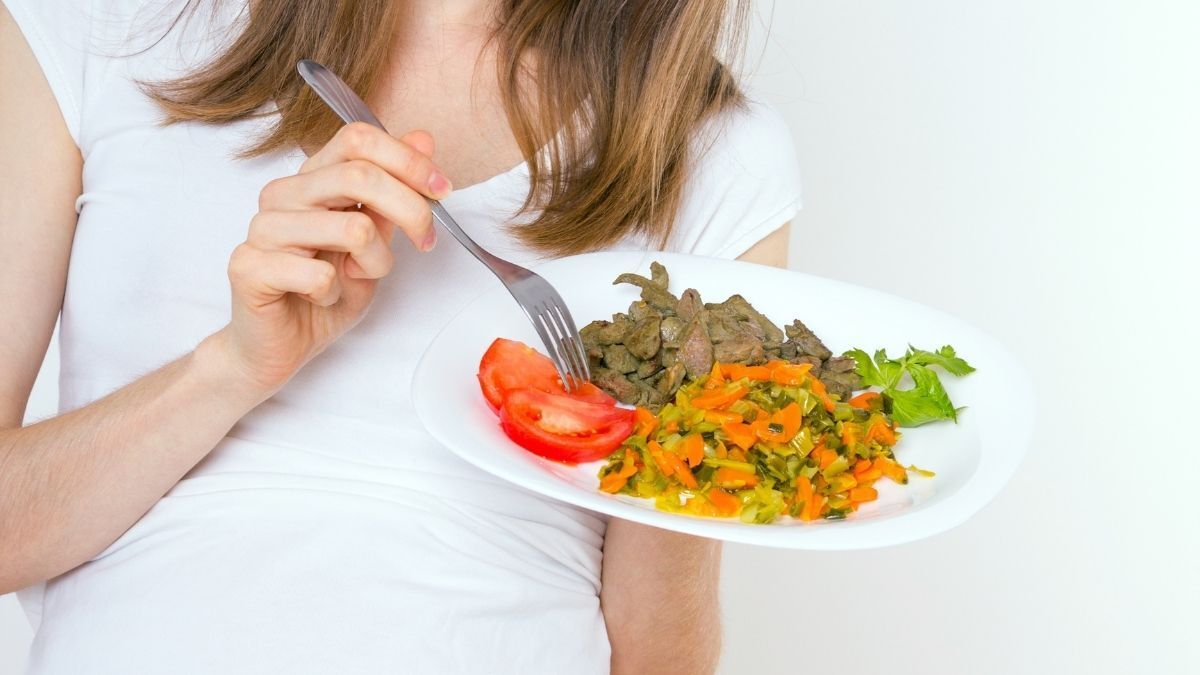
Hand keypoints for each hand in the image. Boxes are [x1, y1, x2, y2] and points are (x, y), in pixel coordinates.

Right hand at [210, 122, 452, 394]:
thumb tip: (422, 139)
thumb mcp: (375, 242)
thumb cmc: (325, 293)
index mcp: (312, 179)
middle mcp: (283, 194)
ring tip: (356, 279)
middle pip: (360, 175)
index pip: (358, 139)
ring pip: (351, 229)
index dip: (408, 160)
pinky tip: (320, 298)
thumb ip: (393, 194)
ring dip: (374, 263)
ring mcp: (262, 228)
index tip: (442, 190)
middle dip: (411, 211)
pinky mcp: (248, 267)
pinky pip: (318, 275)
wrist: (280, 346)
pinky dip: (335, 294)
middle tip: (426, 242)